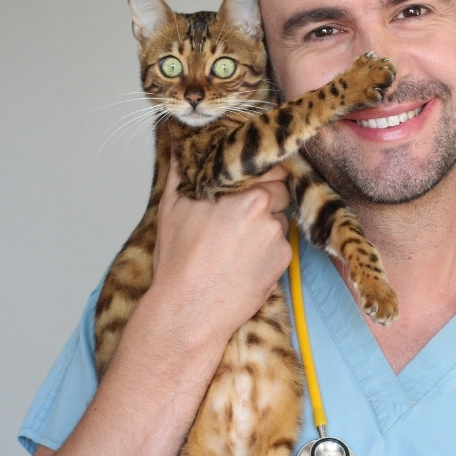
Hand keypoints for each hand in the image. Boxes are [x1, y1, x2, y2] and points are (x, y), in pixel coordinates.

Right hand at [149, 157, 291, 335]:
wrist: (189, 311)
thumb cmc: (177, 261)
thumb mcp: (171, 208)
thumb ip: (183, 170)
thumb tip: (183, 144)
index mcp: (240, 191)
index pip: (269, 166)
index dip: (260, 171)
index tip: (251, 178)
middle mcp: (263, 210)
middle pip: (279, 189)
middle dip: (265, 196)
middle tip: (241, 212)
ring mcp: (276, 236)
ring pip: (280, 217)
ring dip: (266, 223)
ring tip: (236, 243)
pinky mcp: (283, 260)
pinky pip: (281, 244)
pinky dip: (267, 249)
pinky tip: (244, 261)